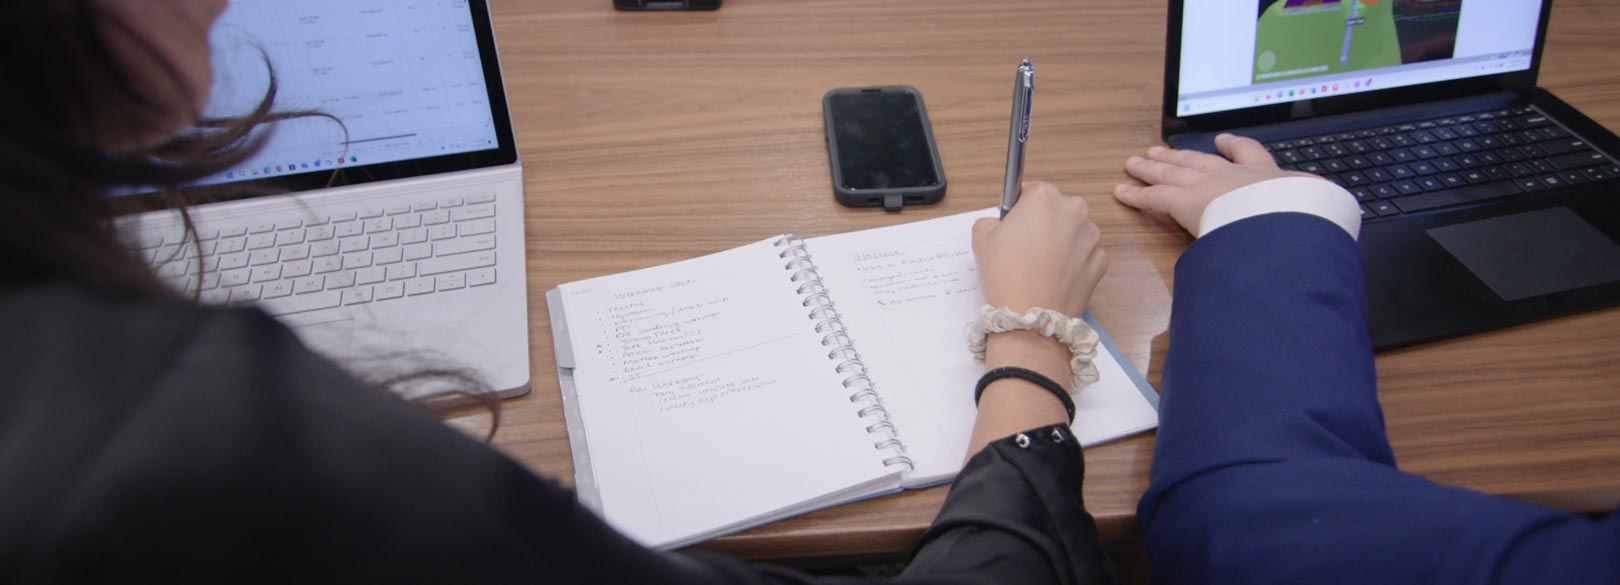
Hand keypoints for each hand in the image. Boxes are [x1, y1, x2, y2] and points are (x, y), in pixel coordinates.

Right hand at [972, 181, 1106, 318]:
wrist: (1031, 316)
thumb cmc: (1004, 271)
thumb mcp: (981, 238)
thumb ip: (991, 221)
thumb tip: (1001, 225)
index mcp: (1045, 196)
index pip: (1030, 191)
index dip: (1019, 210)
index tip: (1013, 228)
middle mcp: (1074, 209)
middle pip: (1056, 210)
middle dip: (1043, 224)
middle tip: (1025, 249)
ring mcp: (1092, 236)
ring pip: (1073, 232)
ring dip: (1061, 242)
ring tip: (1041, 267)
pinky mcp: (1101, 260)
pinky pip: (1084, 255)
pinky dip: (1073, 263)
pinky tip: (1056, 279)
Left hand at [1113, 133, 1319, 234]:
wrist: (1289, 218)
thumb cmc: (1305, 218)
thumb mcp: (1318, 211)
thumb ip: (1312, 215)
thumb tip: (1325, 222)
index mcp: (1268, 175)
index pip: (1248, 154)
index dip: (1234, 147)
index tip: (1223, 140)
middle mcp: (1234, 174)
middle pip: (1198, 159)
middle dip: (1178, 154)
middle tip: (1160, 149)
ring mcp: (1208, 185)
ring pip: (1172, 171)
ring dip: (1152, 166)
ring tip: (1135, 161)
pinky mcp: (1186, 201)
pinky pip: (1154, 196)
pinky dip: (1136, 193)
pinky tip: (1121, 190)